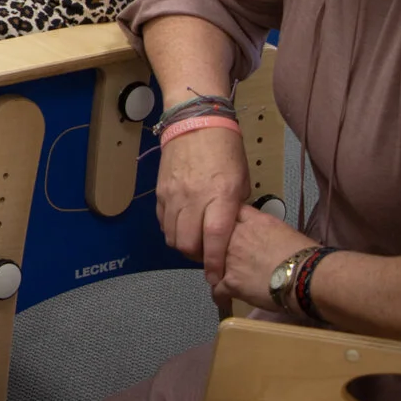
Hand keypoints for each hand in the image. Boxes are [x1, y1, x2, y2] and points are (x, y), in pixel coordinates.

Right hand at [154, 122, 250, 276]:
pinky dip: (172, 230)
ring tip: (195, 241)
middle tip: (207, 256)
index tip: (217, 279)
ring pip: (172, 236)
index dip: (214, 263)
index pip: (214, 239)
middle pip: (187, 244)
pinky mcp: (160, 191)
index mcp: (220, 196)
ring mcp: (173, 195)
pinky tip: (182, 225)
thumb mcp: (240, 181)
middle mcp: (193, 198)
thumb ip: (233, 210)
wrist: (195, 122)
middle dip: (197, 257)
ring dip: (184, 244)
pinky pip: (163, 221)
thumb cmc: (226, 151)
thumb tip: (227, 234)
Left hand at [216, 202, 316, 314]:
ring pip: (212, 264)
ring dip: (217, 272)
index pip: (230, 213)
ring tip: (223, 280)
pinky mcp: (230, 282)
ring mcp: (230, 259)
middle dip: (217, 250)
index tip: (226, 232)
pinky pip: (216, 289)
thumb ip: (266, 232)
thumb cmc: (307, 256)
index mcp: (253, 221)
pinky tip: (224, 299)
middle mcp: (236, 236)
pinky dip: (219, 295)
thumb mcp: (285, 232)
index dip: (226, 223)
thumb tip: (265, 241)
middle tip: (223, 259)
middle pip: (215, 239)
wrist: (308, 276)